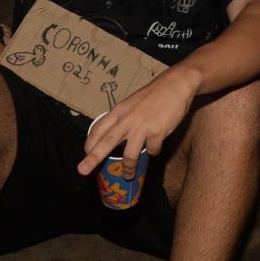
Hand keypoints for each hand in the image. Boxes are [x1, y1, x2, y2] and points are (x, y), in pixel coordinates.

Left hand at [77, 64, 201, 177]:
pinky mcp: (157, 132)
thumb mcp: (132, 103)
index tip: (86, 154)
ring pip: (129, 155)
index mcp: (119, 110)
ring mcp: (142, 126)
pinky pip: (152, 150)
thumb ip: (123, 117)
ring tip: (128, 176)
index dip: (90, 143)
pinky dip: (154, 152)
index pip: (98, 128)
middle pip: (107, 142)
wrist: (177, 84)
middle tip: (82, 170)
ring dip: (128, 168)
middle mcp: (127, 119)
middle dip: (93, 158)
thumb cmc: (154, 94)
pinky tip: (156, 147)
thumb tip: (116, 135)